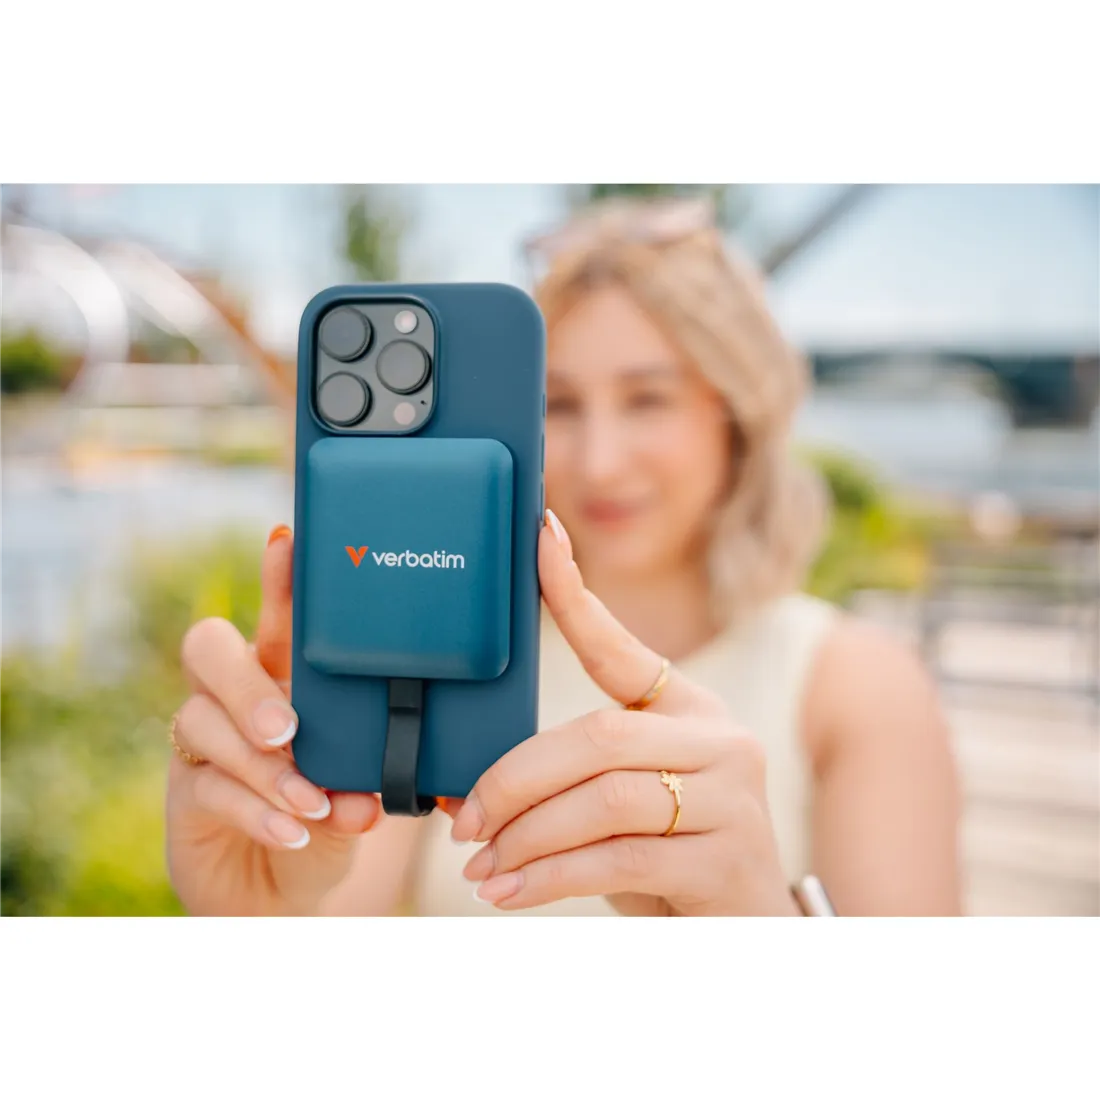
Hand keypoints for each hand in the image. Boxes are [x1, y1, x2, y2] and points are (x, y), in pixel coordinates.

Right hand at [166, 527, 381, 915]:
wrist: (283, 892)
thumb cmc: (326, 822)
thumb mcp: (355, 796)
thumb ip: (361, 787)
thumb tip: (369, 797)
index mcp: (283, 675)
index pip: (277, 618)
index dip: (277, 581)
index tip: (289, 543)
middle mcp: (236, 695)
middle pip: (208, 649)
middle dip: (246, 683)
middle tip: (287, 727)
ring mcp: (204, 741)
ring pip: (202, 722)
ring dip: (261, 766)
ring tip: (310, 802)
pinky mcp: (187, 791)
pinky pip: (208, 788)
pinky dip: (254, 811)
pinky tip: (292, 831)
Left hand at [448, 511, 798, 916]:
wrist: (742, 934)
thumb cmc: (667, 860)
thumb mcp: (613, 809)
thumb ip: (563, 783)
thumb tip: (463, 788)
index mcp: (688, 711)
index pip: (622, 646)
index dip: (575, 592)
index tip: (539, 534)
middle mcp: (721, 739)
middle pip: (598, 735)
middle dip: (515, 777)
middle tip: (463, 820)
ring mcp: (735, 797)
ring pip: (606, 796)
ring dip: (528, 834)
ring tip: (481, 865)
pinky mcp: (730, 858)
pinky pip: (620, 856)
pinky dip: (550, 876)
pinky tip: (509, 894)